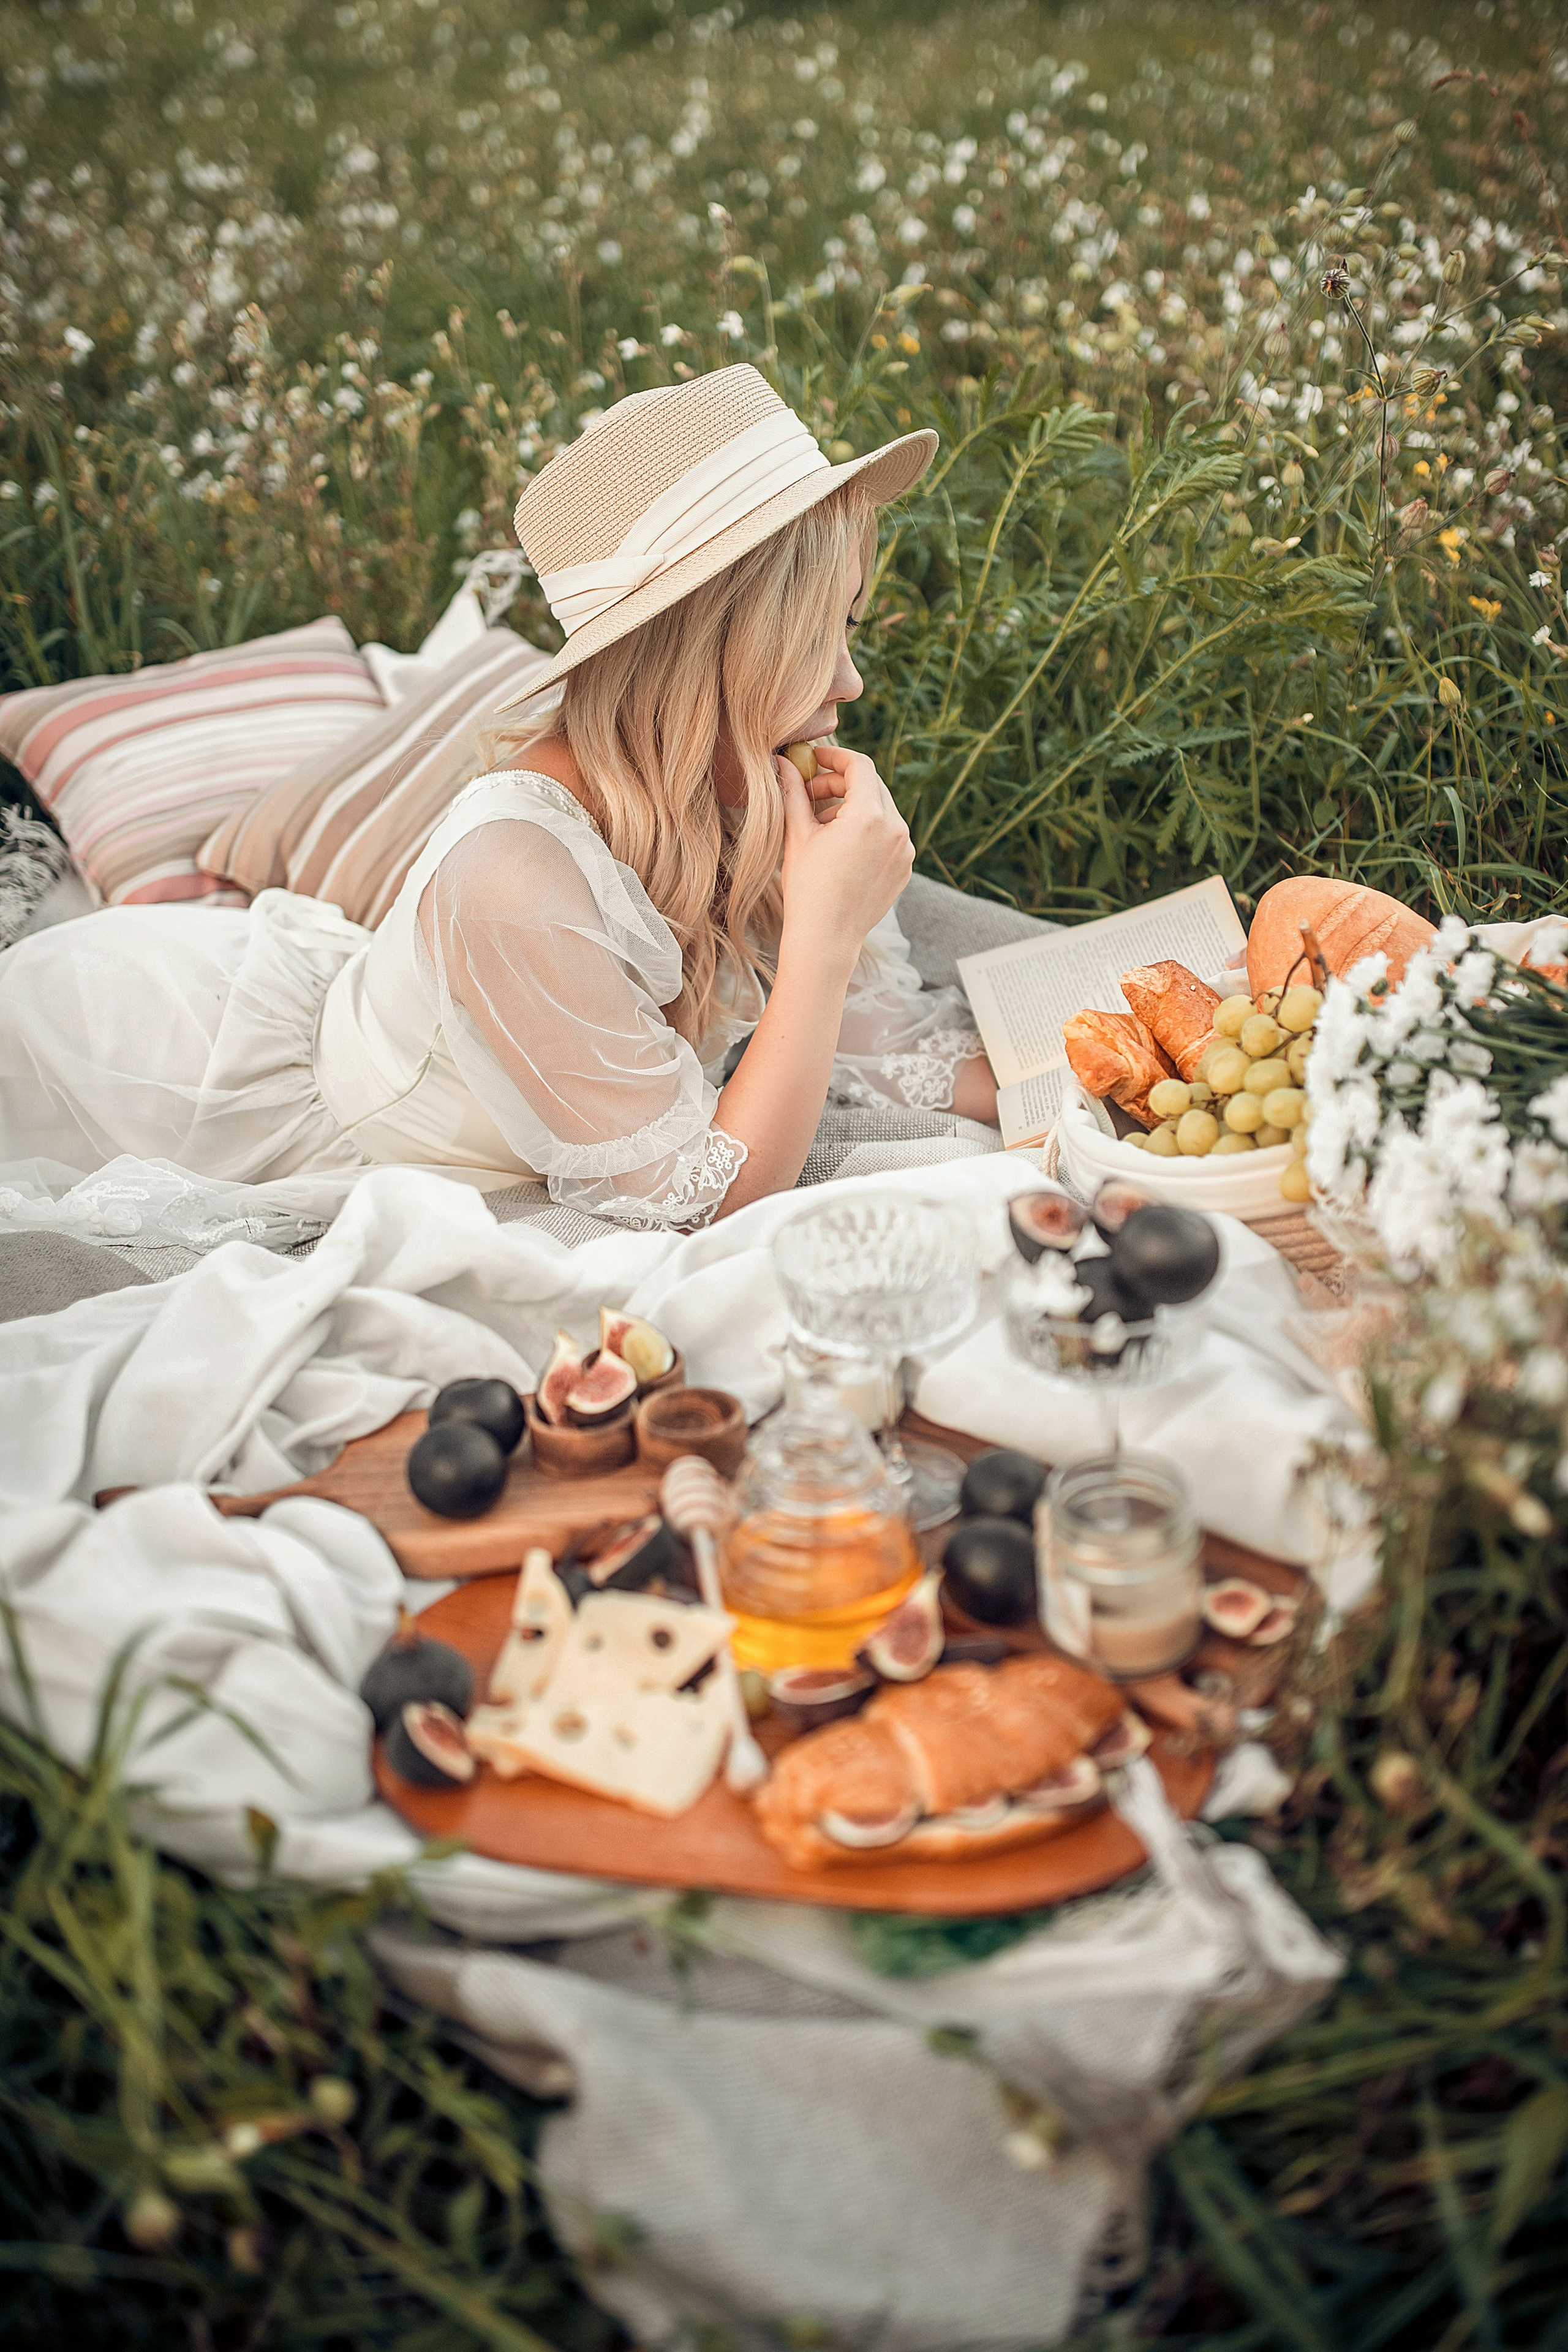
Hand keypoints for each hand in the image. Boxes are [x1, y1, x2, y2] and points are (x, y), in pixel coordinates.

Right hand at [776, 742, 912, 966]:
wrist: (826, 938)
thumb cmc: (807, 887)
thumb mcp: (797, 835)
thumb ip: (794, 792)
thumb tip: (783, 762)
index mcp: (870, 816)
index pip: (859, 766)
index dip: (835, 756)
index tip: (815, 758)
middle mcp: (896, 829)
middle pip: (872, 785)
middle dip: (841, 783)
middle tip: (812, 792)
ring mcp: (904, 850)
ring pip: (882, 810)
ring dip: (853, 806)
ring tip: (823, 824)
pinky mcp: (904, 867)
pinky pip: (888, 834)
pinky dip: (867, 829)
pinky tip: (841, 846)